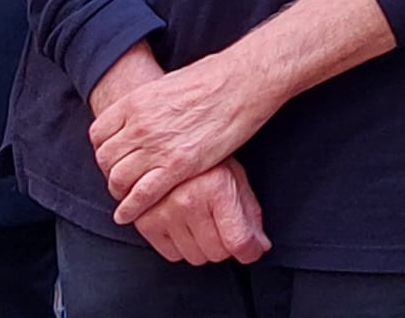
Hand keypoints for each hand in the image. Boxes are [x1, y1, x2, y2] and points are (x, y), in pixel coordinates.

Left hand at [89, 52, 272, 225]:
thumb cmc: (217, 75)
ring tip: (127, 195)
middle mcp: (140, 125)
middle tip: (122, 177)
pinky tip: (128, 213)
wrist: (246, 79)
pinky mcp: (178, 165)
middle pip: (106, 159)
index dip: (104, 147)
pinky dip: (130, 209)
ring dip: (119, 190)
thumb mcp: (171, 81)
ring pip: (118, 179)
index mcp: (137, 100)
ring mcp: (157, 146)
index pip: (98, 133)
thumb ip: (150, 102)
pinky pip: (141, 196)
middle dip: (111, 170)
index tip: (114, 154)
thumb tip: (146, 114)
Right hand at [131, 156, 270, 265]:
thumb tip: (259, 246)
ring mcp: (164, 214)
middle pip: (217, 253)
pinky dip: (183, 245)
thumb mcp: (237, 176)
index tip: (253, 251)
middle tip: (227, 227)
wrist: (169, 146)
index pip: (237, 240)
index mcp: (217, 188)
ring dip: (205, 246)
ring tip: (205, 220)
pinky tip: (186, 223)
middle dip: (228, 245)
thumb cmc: (208, 160)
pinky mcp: (146, 223)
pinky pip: (172, 255)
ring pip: (196, 258)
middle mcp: (189, 203)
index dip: (250, 251)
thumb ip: (250, 212)